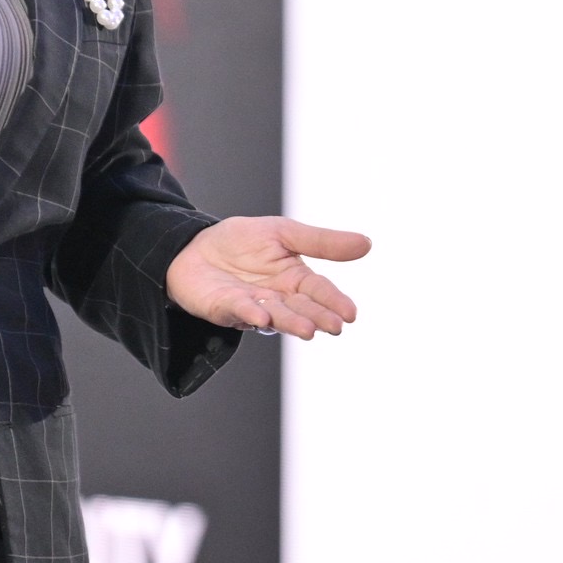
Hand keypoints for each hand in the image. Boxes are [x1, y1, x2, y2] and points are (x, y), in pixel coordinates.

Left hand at [166, 217, 369, 339]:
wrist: (194, 246)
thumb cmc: (242, 242)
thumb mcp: (285, 233)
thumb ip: (322, 242)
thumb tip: (368, 243)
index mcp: (295, 280)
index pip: (319, 291)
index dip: (335, 302)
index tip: (350, 314)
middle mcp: (278, 299)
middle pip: (301, 308)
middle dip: (318, 317)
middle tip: (335, 326)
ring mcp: (252, 307)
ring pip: (275, 316)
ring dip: (291, 322)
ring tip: (308, 329)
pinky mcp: (224, 308)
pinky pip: (239, 312)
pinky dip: (250, 314)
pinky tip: (262, 318)